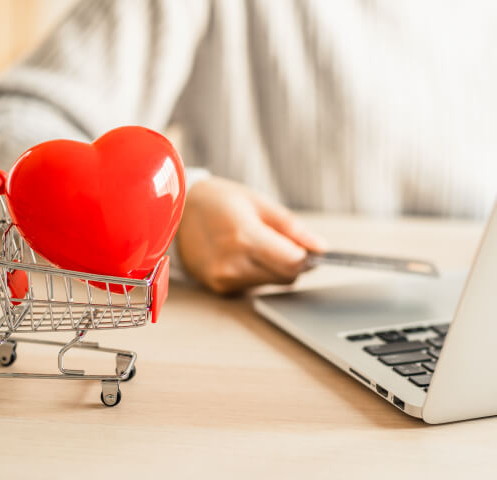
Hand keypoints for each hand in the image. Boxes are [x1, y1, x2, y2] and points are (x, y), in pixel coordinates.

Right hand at [177, 177, 326, 293]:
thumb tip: (320, 247)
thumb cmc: (217, 201)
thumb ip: (291, 227)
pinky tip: (244, 254)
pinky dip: (258, 273)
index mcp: (244, 236)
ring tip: (257, 244)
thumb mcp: (257, 202)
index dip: (308, 256)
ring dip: (275, 268)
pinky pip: (254, 286)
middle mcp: (232, 263)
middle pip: (286, 276)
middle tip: (282, 240)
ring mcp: (224, 279)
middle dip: (293, 262)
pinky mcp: (219, 288)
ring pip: (272, 283)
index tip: (310, 247)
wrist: (176, 213)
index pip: (294, 262)